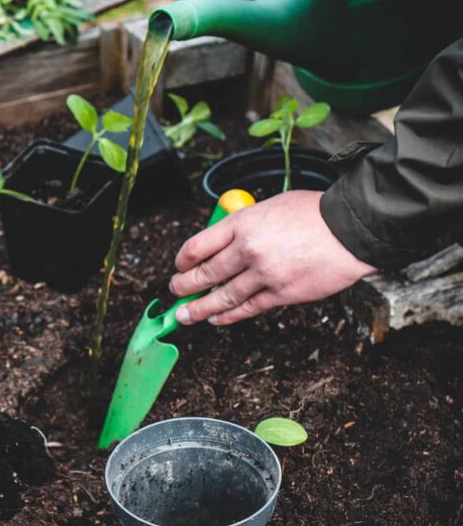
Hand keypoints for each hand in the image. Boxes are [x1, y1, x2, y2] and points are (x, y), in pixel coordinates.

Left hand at [170, 191, 376, 326]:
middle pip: (205, 273)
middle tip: (175, 291)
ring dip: (199, 309)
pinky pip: (248, 308)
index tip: (179, 266)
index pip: (198, 245)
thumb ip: (246, 224)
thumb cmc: (314, 214)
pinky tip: (217, 319)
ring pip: (222, 297)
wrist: (351, 230)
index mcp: (242, 223)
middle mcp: (248, 249)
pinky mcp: (281, 294)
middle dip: (184, 286)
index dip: (183, 260)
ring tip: (185, 315)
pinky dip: (229, 316)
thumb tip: (226, 241)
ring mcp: (264, 274)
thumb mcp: (271, 206)